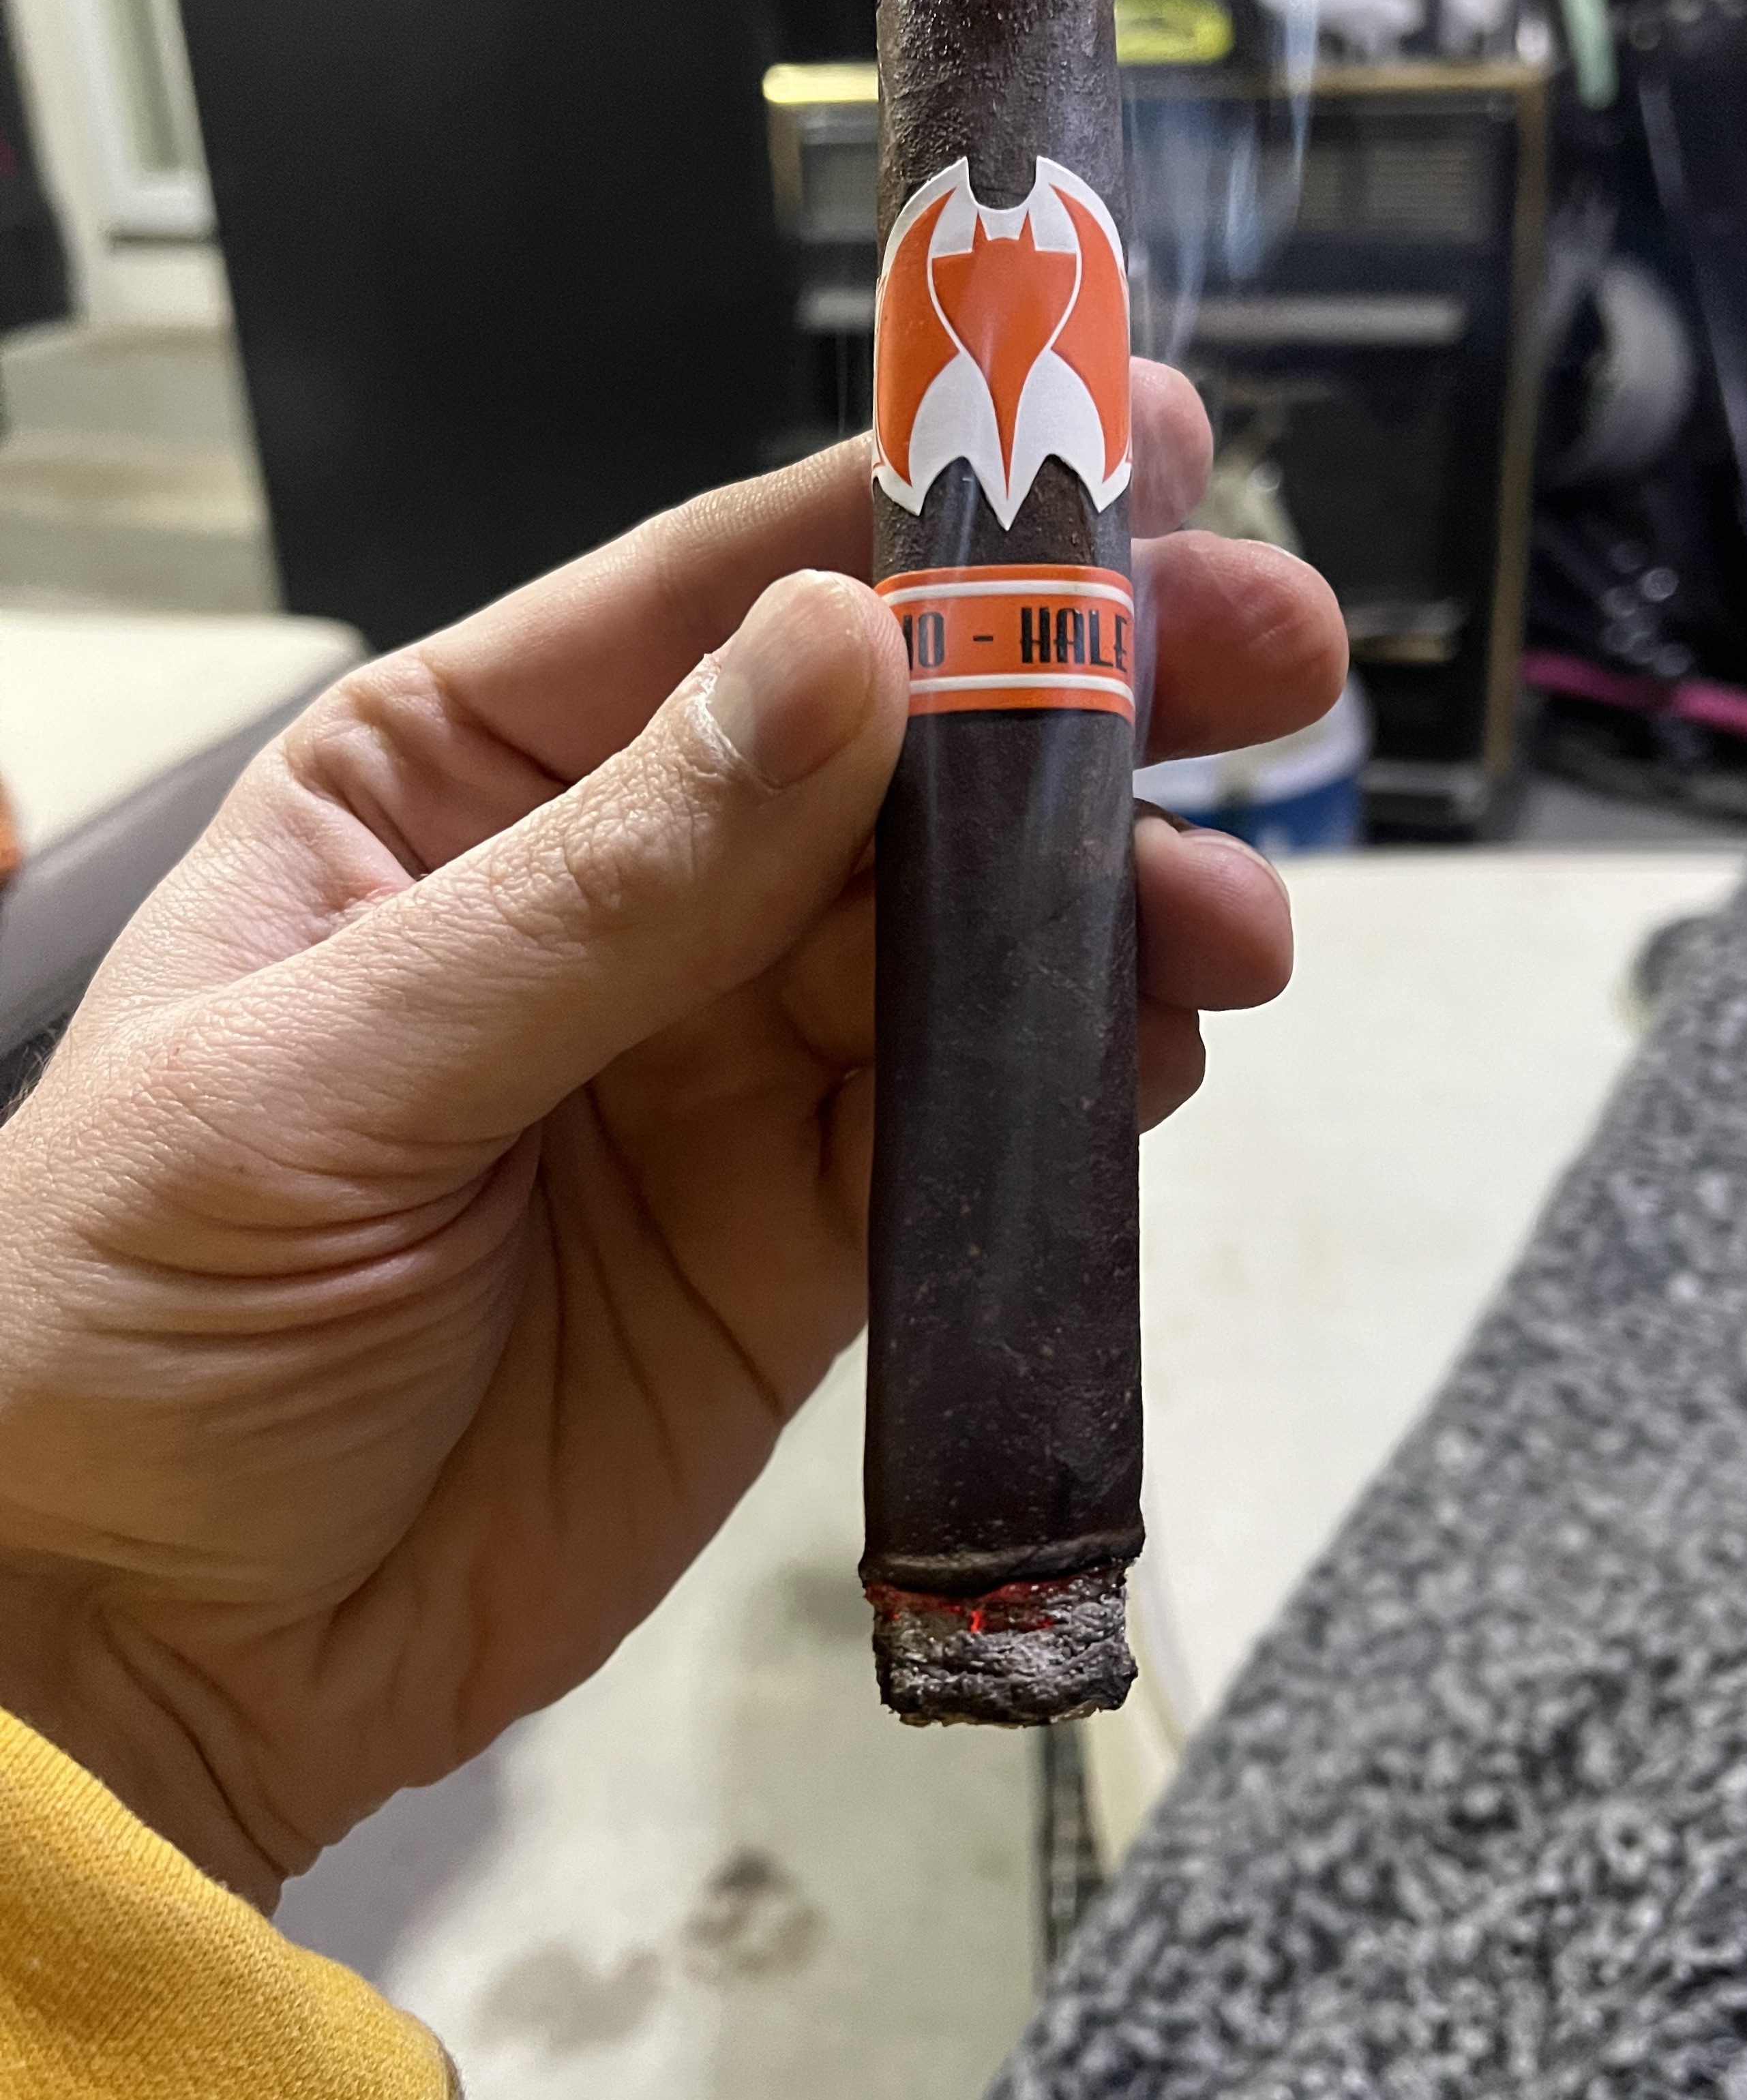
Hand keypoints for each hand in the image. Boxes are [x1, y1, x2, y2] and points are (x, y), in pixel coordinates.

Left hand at [0, 367, 1345, 1902]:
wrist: (147, 1650)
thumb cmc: (128, 1321)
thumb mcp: (329, 1076)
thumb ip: (608, 885)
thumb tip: (842, 658)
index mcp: (457, 780)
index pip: (715, 604)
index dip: (915, 518)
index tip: (1105, 448)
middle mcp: (620, 892)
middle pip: (889, 753)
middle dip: (1078, 696)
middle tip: (1265, 647)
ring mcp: (724, 1065)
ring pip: (963, 937)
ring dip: (1110, 904)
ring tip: (1231, 914)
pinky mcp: (804, 1234)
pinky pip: (969, 1125)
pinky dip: (1080, 1082)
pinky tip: (1164, 1040)